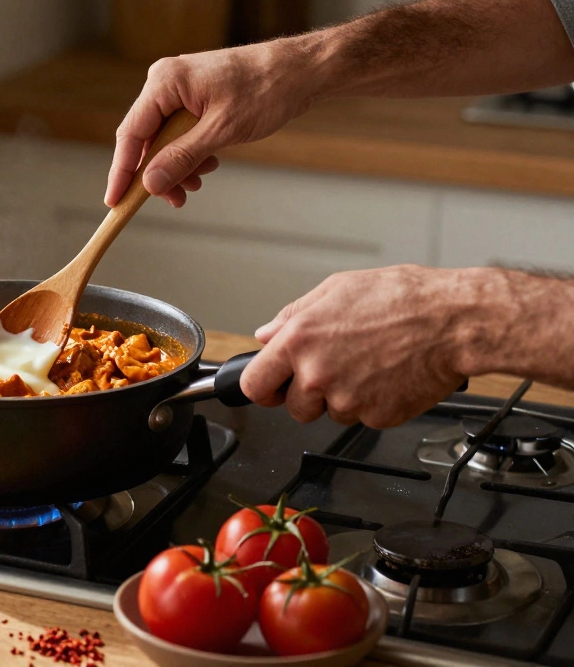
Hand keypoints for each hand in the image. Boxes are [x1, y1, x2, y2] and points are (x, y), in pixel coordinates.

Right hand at [105, 40, 319, 208]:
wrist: (302, 70)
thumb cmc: (266, 89)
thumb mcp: (221, 131)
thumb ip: (182, 158)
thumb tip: (150, 184)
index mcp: (164, 82)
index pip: (131, 134)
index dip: (122, 171)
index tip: (114, 201)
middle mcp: (165, 83)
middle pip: (146, 139)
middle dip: (158, 173)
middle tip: (174, 200)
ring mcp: (180, 89)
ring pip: (164, 139)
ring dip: (177, 166)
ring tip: (197, 184)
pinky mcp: (195, 98)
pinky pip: (180, 132)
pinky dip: (190, 153)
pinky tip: (208, 165)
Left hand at [239, 265, 474, 427]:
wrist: (454, 321)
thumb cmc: (402, 298)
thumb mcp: (336, 289)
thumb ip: (293, 316)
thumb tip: (266, 334)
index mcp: (298, 341)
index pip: (254, 384)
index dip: (262, 388)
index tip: (270, 388)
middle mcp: (317, 374)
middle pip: (293, 407)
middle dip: (308, 394)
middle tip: (335, 370)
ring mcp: (347, 400)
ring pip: (330, 414)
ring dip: (343, 398)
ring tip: (369, 366)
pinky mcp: (377, 417)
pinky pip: (363, 418)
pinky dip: (373, 403)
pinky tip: (388, 376)